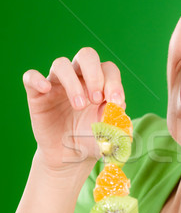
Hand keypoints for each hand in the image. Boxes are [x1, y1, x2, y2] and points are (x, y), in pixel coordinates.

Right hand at [23, 47, 125, 172]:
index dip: (114, 82)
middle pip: (87, 55)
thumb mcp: (109, 134)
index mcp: (99, 83)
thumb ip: (116, 121)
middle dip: (95, 74)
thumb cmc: (91, 139)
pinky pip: (31, 77)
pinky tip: (46, 90)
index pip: (108, 69)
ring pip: (61, 64)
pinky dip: (37, 79)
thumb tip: (118, 107)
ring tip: (79, 106)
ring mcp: (57, 84)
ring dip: (73, 83)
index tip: (116, 102)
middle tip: (97, 99)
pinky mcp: (37, 94)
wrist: (69, 157)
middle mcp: (78, 77)